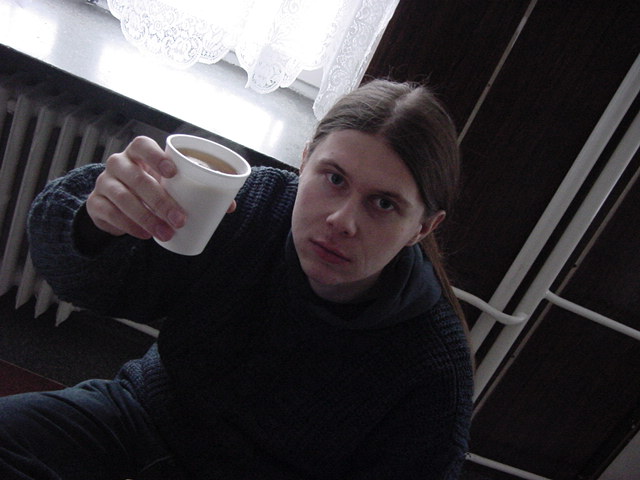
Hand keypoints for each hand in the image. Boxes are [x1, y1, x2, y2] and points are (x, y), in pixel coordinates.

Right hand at [86, 136, 238, 241]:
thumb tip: (230, 206)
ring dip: (147, 218)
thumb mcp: (168, 185)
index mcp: (137, 153)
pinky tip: (146, 235)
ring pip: (123, 197)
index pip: (142, 145)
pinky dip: (130, 226)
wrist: (115, 203)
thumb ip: (195, 190)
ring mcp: (104, 183)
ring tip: (167, 233)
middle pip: (136, 177)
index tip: (173, 172)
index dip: (155, 156)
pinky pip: (110, 214)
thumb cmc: (150, 188)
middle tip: (180, 219)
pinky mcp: (96, 204)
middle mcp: (118, 164)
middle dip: (160, 200)